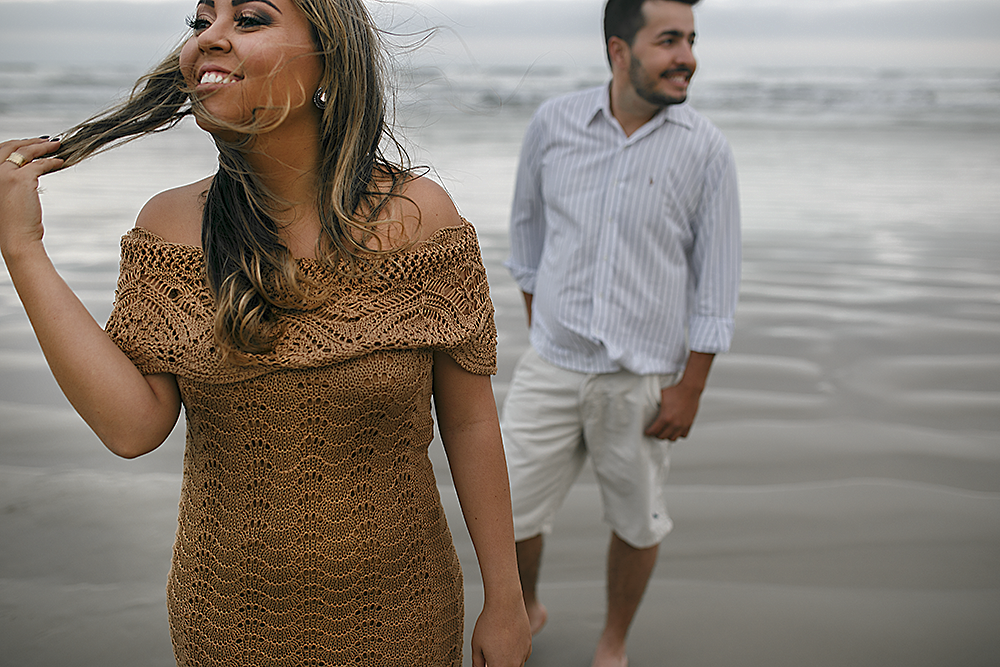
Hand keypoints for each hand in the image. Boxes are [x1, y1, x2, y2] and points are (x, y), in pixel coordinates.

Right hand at [0, 138, 63, 260]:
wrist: (16, 238)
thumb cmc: (13, 222)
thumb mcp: (7, 196)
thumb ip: (11, 181)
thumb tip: (26, 170)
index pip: (0, 151)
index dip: (17, 144)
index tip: (32, 143)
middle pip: (11, 146)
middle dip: (30, 141)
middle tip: (46, 140)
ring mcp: (4, 174)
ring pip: (25, 152)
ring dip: (43, 147)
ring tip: (57, 146)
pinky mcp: (20, 180)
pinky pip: (39, 165)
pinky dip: (51, 161)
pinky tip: (60, 162)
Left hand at [471, 597, 531, 666]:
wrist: (505, 605)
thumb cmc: (490, 623)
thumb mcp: (476, 645)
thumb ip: (477, 662)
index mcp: (500, 666)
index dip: (488, 666)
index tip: (485, 662)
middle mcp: (514, 664)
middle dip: (497, 664)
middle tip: (490, 655)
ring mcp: (523, 655)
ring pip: (515, 665)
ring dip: (507, 661)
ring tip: (498, 646)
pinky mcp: (529, 646)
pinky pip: (522, 656)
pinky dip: (515, 654)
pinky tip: (507, 642)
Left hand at [643, 381, 701, 440]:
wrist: (690, 389)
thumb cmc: (675, 391)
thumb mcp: (660, 396)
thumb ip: (653, 404)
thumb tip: (644, 406)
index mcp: (665, 418)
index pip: (654, 431)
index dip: (648, 432)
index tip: (647, 431)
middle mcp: (674, 424)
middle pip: (662, 437)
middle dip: (656, 434)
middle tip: (654, 431)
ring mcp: (682, 425)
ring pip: (672, 438)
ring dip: (667, 436)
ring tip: (664, 431)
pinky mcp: (689, 424)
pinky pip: (683, 436)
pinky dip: (678, 434)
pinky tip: (675, 430)